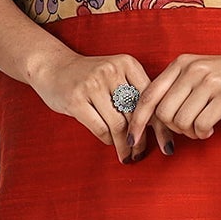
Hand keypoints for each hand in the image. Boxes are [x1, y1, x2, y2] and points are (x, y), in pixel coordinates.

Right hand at [32, 51, 176, 162]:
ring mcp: (92, 84)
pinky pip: (100, 128)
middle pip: (135, 114)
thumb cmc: (90, 77)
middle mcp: (112, 71)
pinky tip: (110, 143)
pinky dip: (108, 140)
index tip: (168, 146)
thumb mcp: (116, 75)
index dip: (160, 126)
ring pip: (119, 125)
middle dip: (140, 139)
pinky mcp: (76, 99)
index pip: (151, 99)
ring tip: (127, 155)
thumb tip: (160, 128)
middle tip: (140, 153)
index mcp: (127, 64)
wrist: (52, 66)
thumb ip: (135, 93)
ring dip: (124, 145)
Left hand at [124, 52, 220, 155]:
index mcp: (180, 64)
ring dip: (190, 132)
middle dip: (172, 129)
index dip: (138, 120)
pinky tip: (210, 129)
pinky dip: (203, 133)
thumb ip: (174, 89)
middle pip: (164, 113)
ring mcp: (210, 82)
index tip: (133, 139)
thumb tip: (151, 118)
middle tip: (188, 128)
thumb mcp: (197, 74)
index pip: (149, 95)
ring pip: (182, 121)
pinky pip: (202, 125)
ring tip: (201, 128)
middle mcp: (192, 70)